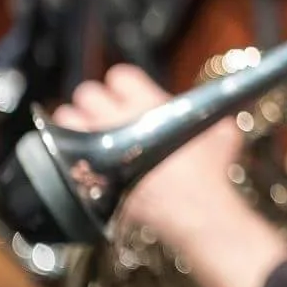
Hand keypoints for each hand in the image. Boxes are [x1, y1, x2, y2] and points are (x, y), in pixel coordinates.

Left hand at [51, 64, 242, 248]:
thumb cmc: (209, 171)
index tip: (131, 94)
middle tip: (107, 112)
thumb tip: (218, 119)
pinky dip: (70, 155)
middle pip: (87, 92)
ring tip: (87, 132)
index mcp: (146, 102)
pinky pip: (64, 156)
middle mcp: (116, 119)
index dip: (125, 84)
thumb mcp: (222, 136)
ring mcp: (99, 148)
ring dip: (75, 123)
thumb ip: (212, 119)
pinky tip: (82, 160)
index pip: (120, 75)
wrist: (194, 211)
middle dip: (95, 101)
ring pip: (66, 119)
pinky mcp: (90, 175)